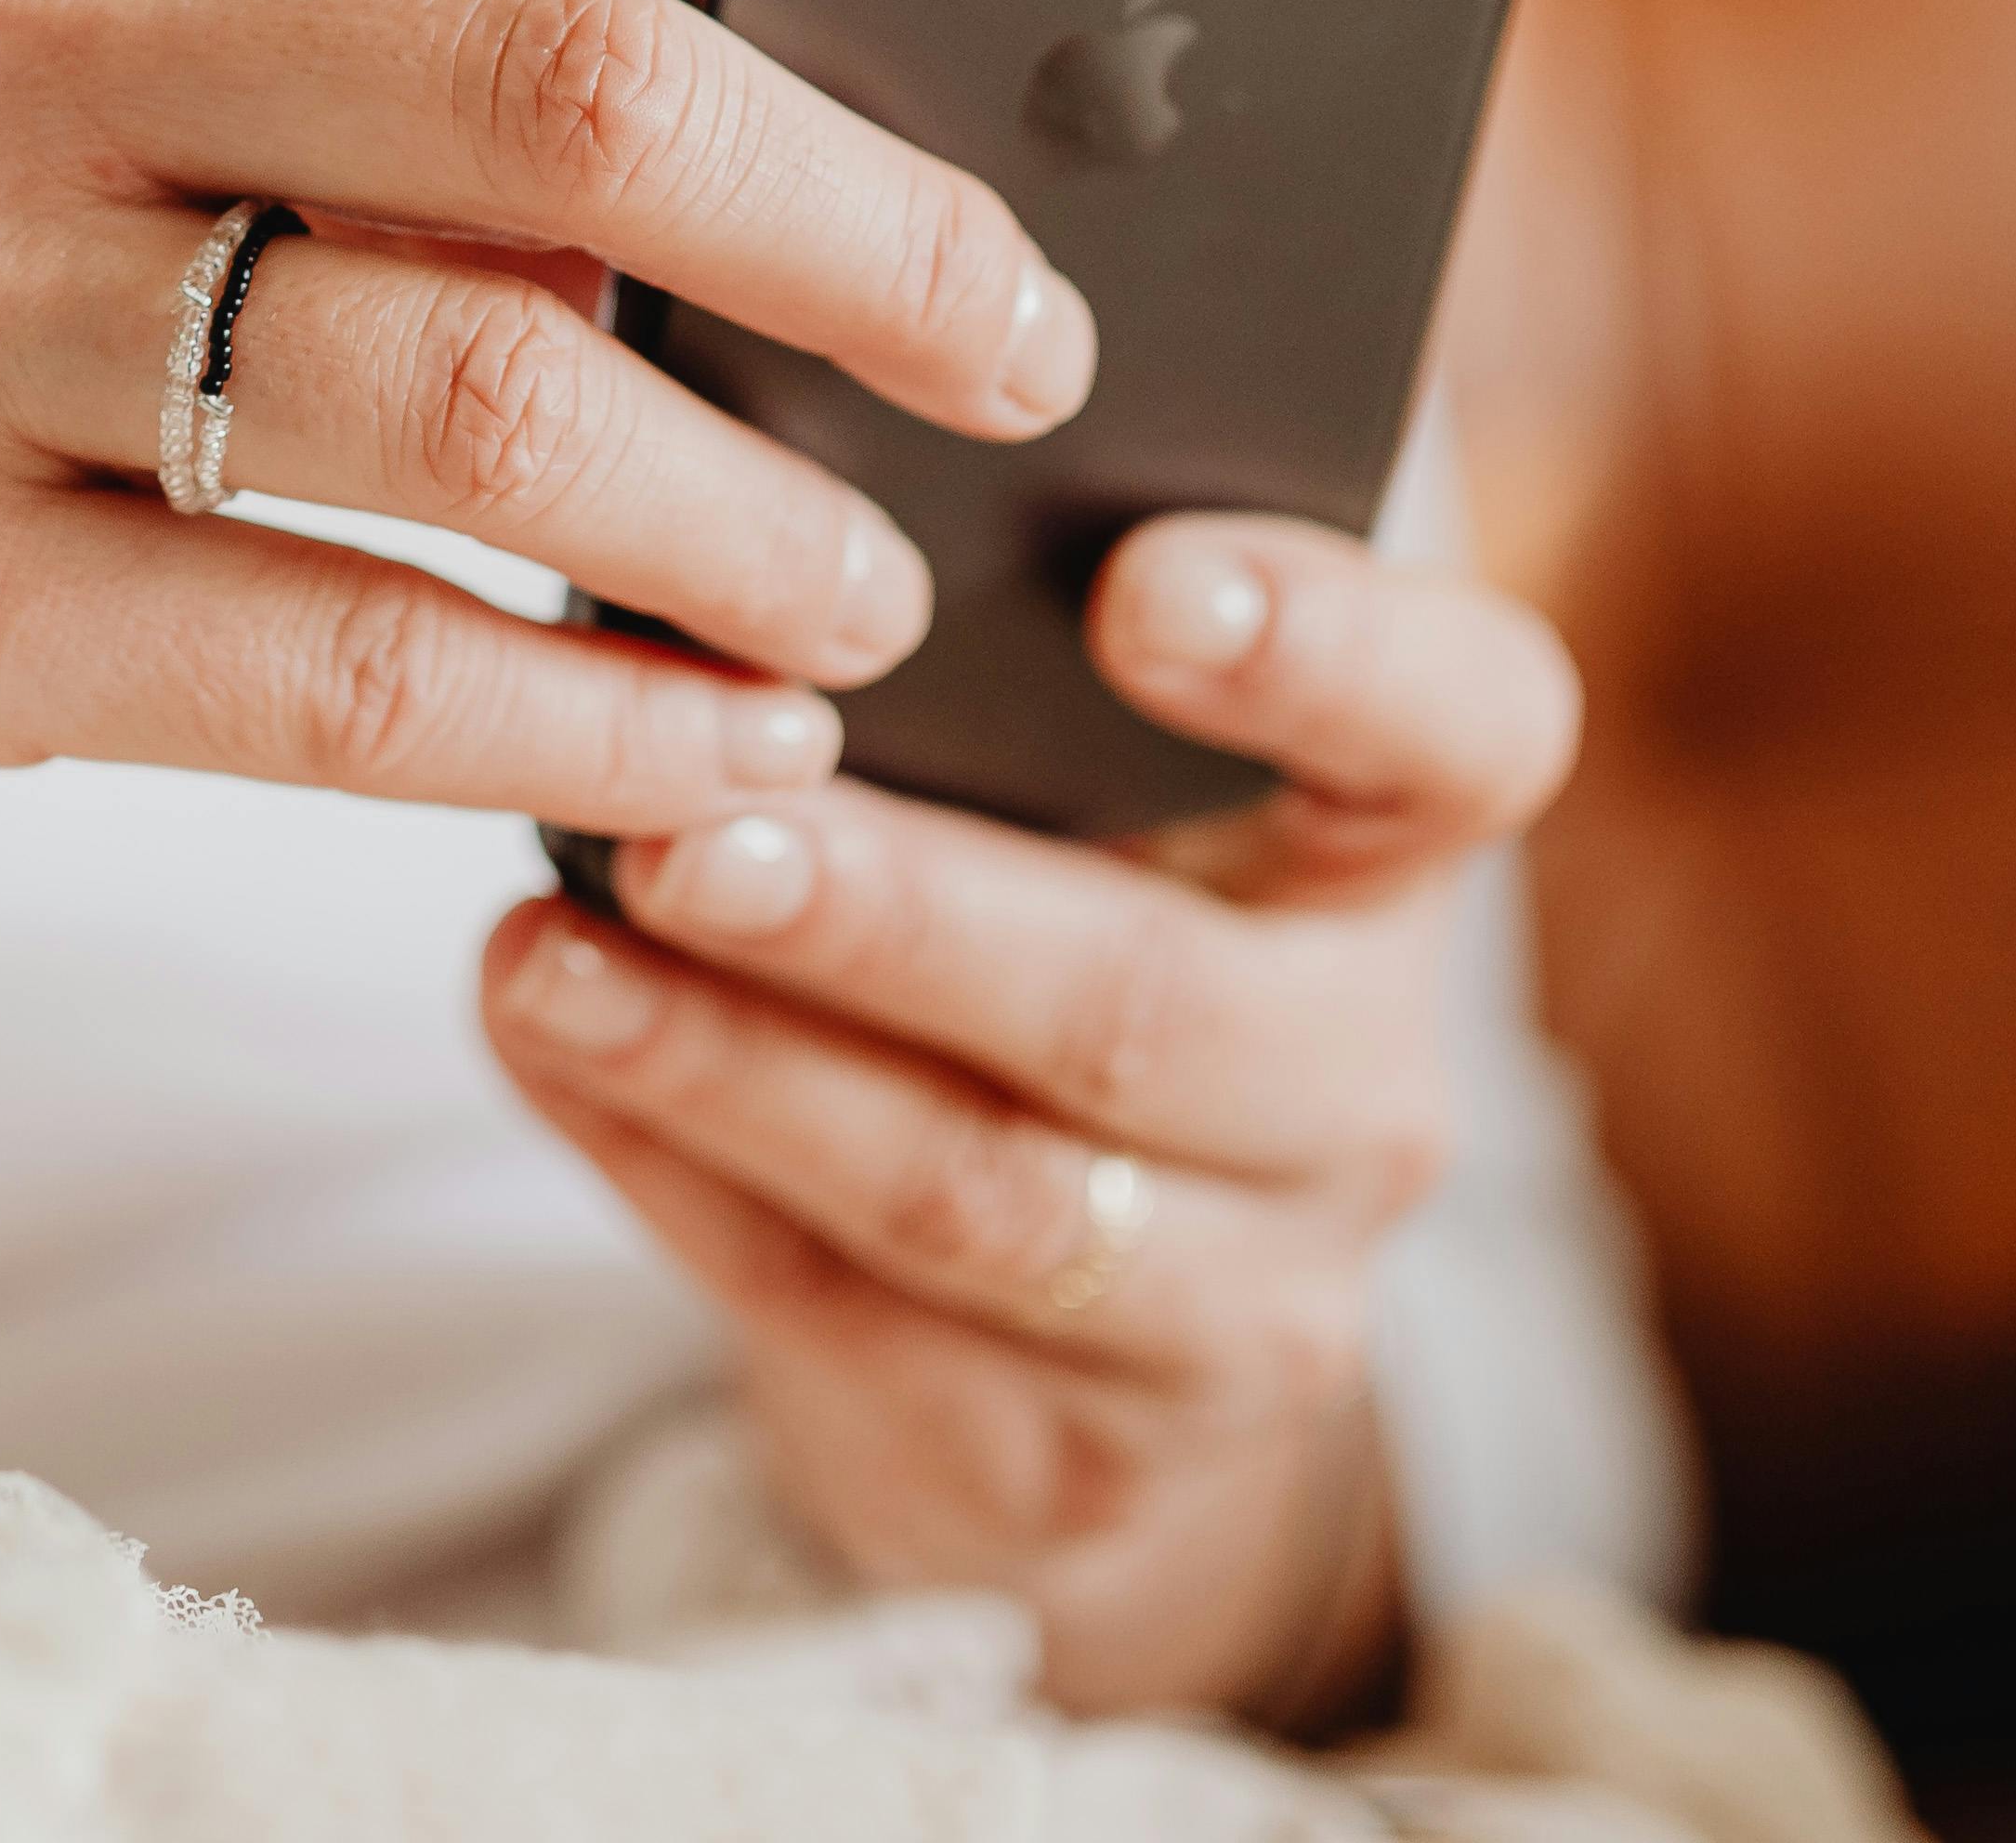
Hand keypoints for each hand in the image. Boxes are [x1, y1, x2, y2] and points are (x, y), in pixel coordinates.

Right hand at [0, 0, 1099, 833]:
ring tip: (859, 581)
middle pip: (553, 99)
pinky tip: (705, 747)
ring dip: (752, 530)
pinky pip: (352, 681)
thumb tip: (751, 131)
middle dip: (863, 237)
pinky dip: (588, 729)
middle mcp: (7, 39)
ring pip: (489, 417)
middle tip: (1014, 334)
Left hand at [478, 514, 1581, 1723]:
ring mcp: (1252, 1297)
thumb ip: (969, 679)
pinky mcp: (1085, 1460)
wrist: (1071, 1320)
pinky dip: (674, 1174)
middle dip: (897, 917)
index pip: (1462, 725)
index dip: (1324, 648)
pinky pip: (852, 1314)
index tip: (1135, 589)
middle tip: (694, 833)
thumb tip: (709, 556)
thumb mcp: (1071, 794)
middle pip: (1147, 1002)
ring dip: (738, 1067)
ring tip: (554, 955)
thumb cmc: (1048, 926)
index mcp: (1388, 854)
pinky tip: (556, 1055)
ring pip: (979, 1191)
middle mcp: (1363, 1083)